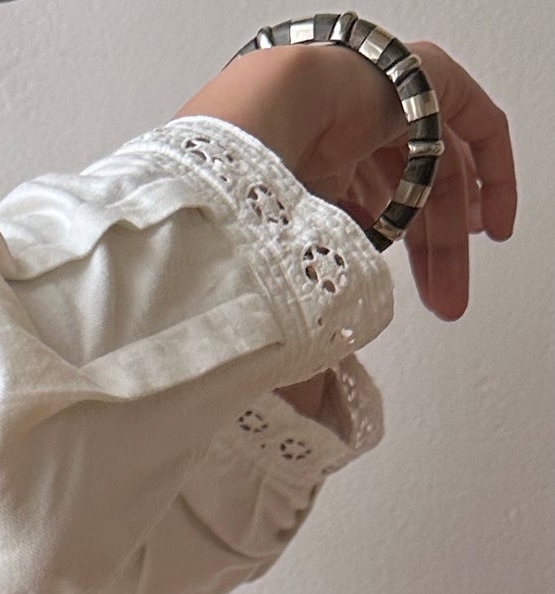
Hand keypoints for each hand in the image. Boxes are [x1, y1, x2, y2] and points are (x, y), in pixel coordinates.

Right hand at [175, 38, 517, 321]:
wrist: (260, 119)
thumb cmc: (248, 185)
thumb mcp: (278, 258)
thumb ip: (303, 294)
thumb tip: (304, 366)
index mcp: (312, 158)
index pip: (363, 204)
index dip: (386, 252)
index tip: (397, 300)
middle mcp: (352, 128)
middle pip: (407, 195)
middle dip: (427, 257)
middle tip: (440, 305)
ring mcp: (389, 101)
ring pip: (439, 169)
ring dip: (452, 234)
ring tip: (457, 287)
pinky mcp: (425, 78)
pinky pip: (473, 119)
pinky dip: (493, 169)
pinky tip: (493, 221)